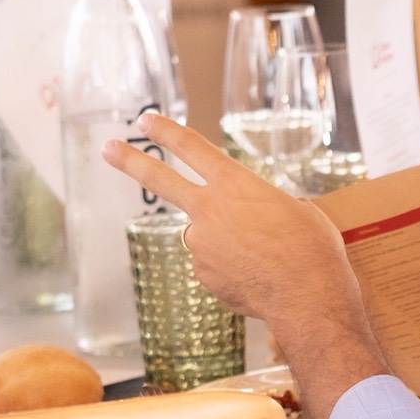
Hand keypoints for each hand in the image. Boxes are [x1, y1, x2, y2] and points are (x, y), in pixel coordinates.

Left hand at [102, 116, 387, 418]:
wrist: (306, 297)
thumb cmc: (311, 250)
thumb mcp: (297, 210)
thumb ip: (265, 207)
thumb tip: (254, 222)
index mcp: (235, 184)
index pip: (192, 147)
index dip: (166, 131)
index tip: (146, 121)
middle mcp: (209, 211)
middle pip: (160, 179)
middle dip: (130, 161)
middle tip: (108, 148)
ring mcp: (201, 245)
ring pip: (206, 236)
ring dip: (229, 244)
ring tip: (267, 260)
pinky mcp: (203, 276)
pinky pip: (216, 267)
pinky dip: (234, 271)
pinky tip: (260, 278)